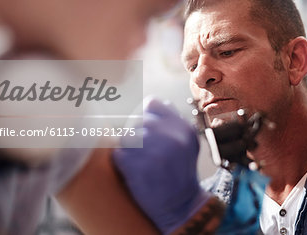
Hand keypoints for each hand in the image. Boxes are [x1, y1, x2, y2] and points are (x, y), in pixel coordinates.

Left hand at [113, 98, 210, 233]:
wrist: (181, 206)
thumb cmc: (180, 171)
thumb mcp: (187, 142)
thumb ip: (172, 121)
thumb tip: (152, 101)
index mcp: (183, 128)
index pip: (152, 104)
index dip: (145, 115)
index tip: (146, 128)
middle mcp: (171, 137)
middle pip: (136, 120)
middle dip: (134, 133)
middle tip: (140, 149)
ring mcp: (154, 152)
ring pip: (125, 136)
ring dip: (127, 148)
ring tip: (137, 159)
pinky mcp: (138, 168)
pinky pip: (118, 154)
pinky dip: (122, 162)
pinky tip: (134, 170)